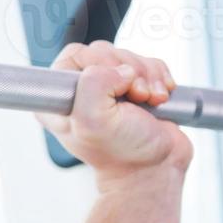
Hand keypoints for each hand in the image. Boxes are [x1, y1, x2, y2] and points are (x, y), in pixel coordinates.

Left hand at [33, 40, 193, 184]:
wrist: (155, 170)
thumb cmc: (123, 155)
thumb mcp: (94, 121)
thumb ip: (93, 83)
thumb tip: (119, 69)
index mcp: (63, 99)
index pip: (75, 55)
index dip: (99, 63)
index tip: (115, 86)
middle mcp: (84, 91)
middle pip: (105, 52)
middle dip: (129, 71)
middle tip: (136, 96)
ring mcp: (111, 88)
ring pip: (131, 57)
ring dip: (148, 77)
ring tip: (149, 101)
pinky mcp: (137, 88)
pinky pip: (151, 65)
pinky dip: (160, 79)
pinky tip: (158, 99)